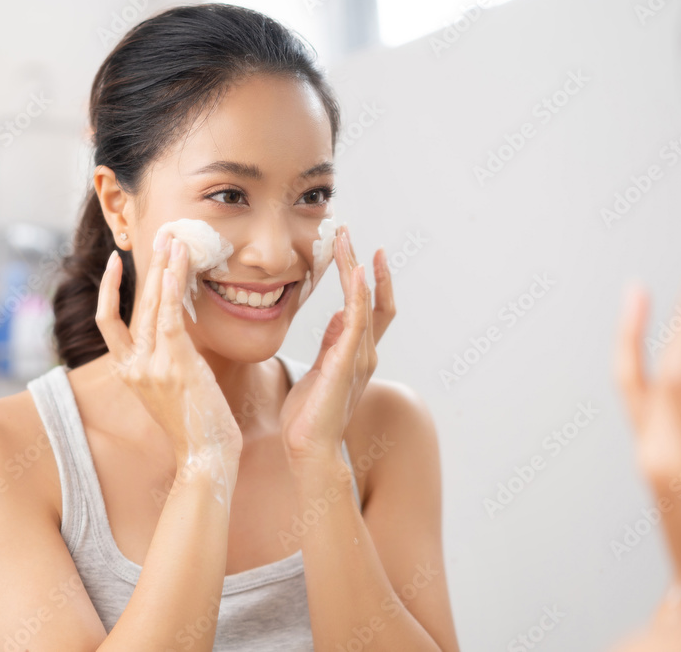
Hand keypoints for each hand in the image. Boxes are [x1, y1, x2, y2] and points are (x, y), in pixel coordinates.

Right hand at [96, 231, 242, 467]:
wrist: (205, 455)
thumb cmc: (195, 423)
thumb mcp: (170, 387)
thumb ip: (164, 358)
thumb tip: (174, 327)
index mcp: (128, 371)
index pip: (107, 321)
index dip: (107, 289)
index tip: (114, 262)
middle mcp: (133, 366)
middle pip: (132, 304)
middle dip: (146, 267)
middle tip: (159, 236)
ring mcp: (151, 366)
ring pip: (150, 305)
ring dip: (163, 268)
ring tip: (173, 239)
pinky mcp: (175, 365)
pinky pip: (169, 317)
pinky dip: (172, 288)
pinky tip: (179, 265)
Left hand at [280, 224, 395, 464]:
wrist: (308, 448)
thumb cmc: (309, 415)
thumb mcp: (319, 370)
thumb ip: (332, 343)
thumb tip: (337, 315)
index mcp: (356, 353)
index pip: (370, 307)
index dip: (369, 278)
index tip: (360, 250)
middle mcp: (365, 352)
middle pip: (372, 297)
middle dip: (361, 262)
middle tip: (347, 231)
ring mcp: (359, 357)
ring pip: (365, 302)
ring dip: (356, 268)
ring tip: (345, 240)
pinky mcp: (346, 362)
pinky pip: (357, 320)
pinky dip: (359, 294)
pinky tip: (355, 270)